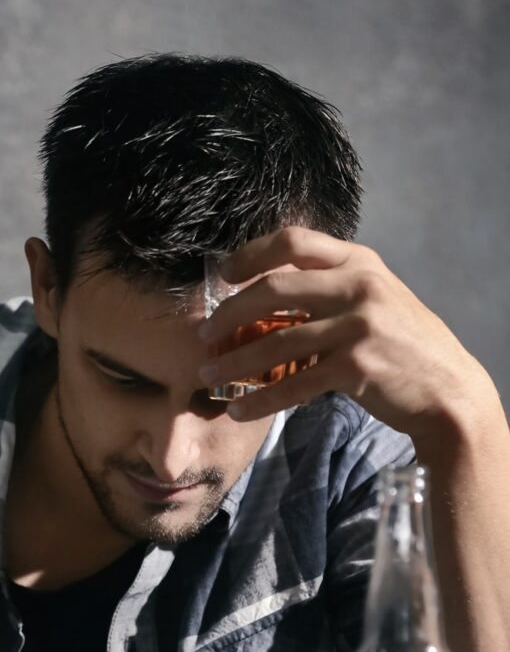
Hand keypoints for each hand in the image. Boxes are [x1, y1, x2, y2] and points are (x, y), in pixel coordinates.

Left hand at [198, 226, 493, 449]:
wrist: (448, 389)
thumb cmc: (402, 346)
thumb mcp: (373, 299)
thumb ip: (329, 289)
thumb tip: (262, 294)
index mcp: (359, 261)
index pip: (294, 241)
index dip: (251, 255)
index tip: (222, 276)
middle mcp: (360, 285)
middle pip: (273, 289)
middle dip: (229, 313)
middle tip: (204, 334)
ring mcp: (360, 324)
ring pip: (277, 341)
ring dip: (234, 362)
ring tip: (207, 376)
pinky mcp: (357, 365)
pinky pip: (295, 383)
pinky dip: (262, 400)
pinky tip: (239, 410)